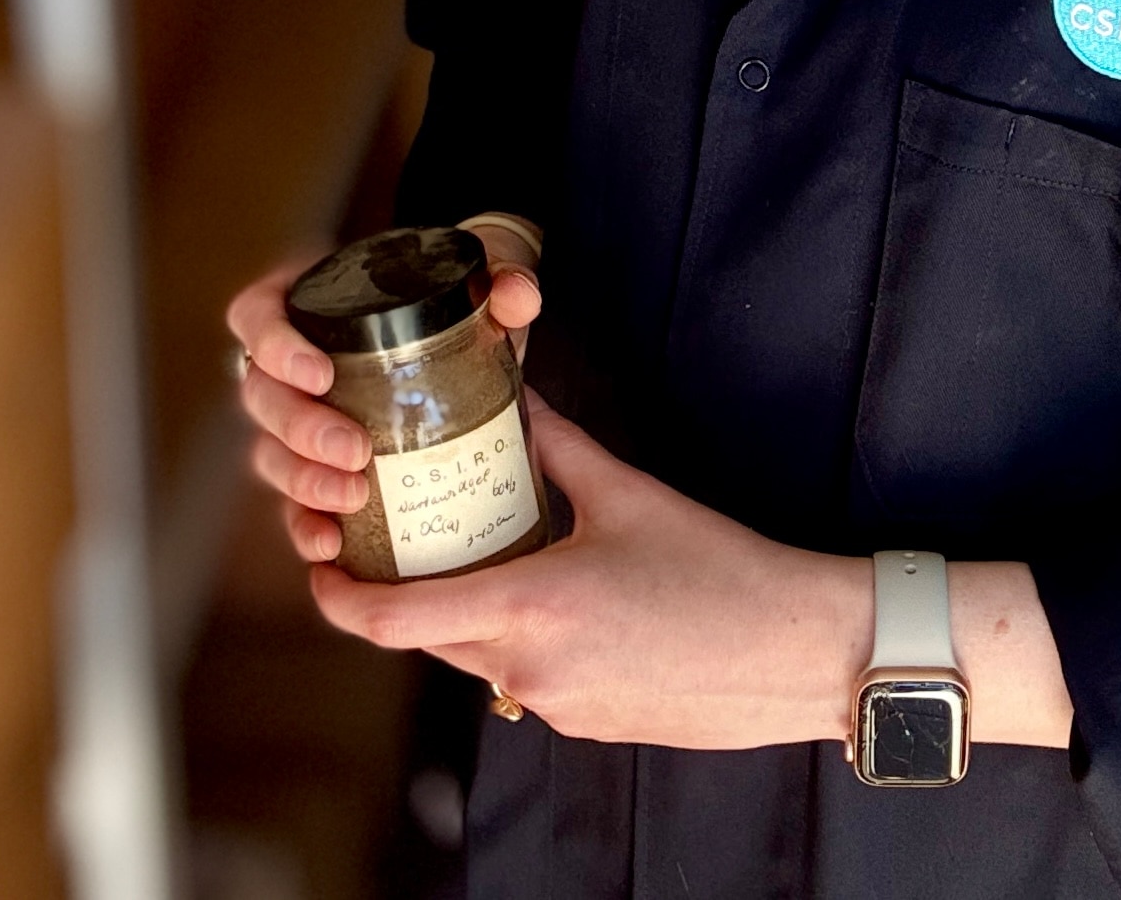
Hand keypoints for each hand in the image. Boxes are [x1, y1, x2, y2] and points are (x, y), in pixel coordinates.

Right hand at [226, 231, 545, 565]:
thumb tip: (517, 294)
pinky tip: (332, 544)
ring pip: (270, 453)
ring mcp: (301, 420)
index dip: (274, 346)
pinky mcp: (321, 468)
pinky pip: (294, 502)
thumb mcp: (481, 282)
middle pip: (260, 396)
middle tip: (355, 452)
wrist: (477, 344)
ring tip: (353, 497)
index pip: (256, 316)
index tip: (321, 374)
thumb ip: (504, 279)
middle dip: (299, 430)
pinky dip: (305, 525)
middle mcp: (291, 363)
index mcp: (311, 302)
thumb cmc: (462, 302)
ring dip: (302, 481)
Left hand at [306, 390, 869, 746]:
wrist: (800, 652)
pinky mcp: (588, 722)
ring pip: (482, 658)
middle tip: (404, 540)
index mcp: (524, 610)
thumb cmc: (721, 572)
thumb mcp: (629, 495)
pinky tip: (569, 600)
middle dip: (408, 593)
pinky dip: (526, 640)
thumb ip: (557, 448)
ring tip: (498, 556)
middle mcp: (525, 670)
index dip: (339, 598)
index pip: (392, 620)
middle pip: (430, 637)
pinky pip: (530, 679)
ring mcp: (556, 706)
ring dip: (476, 613)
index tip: (320, 566)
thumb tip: (516, 397)